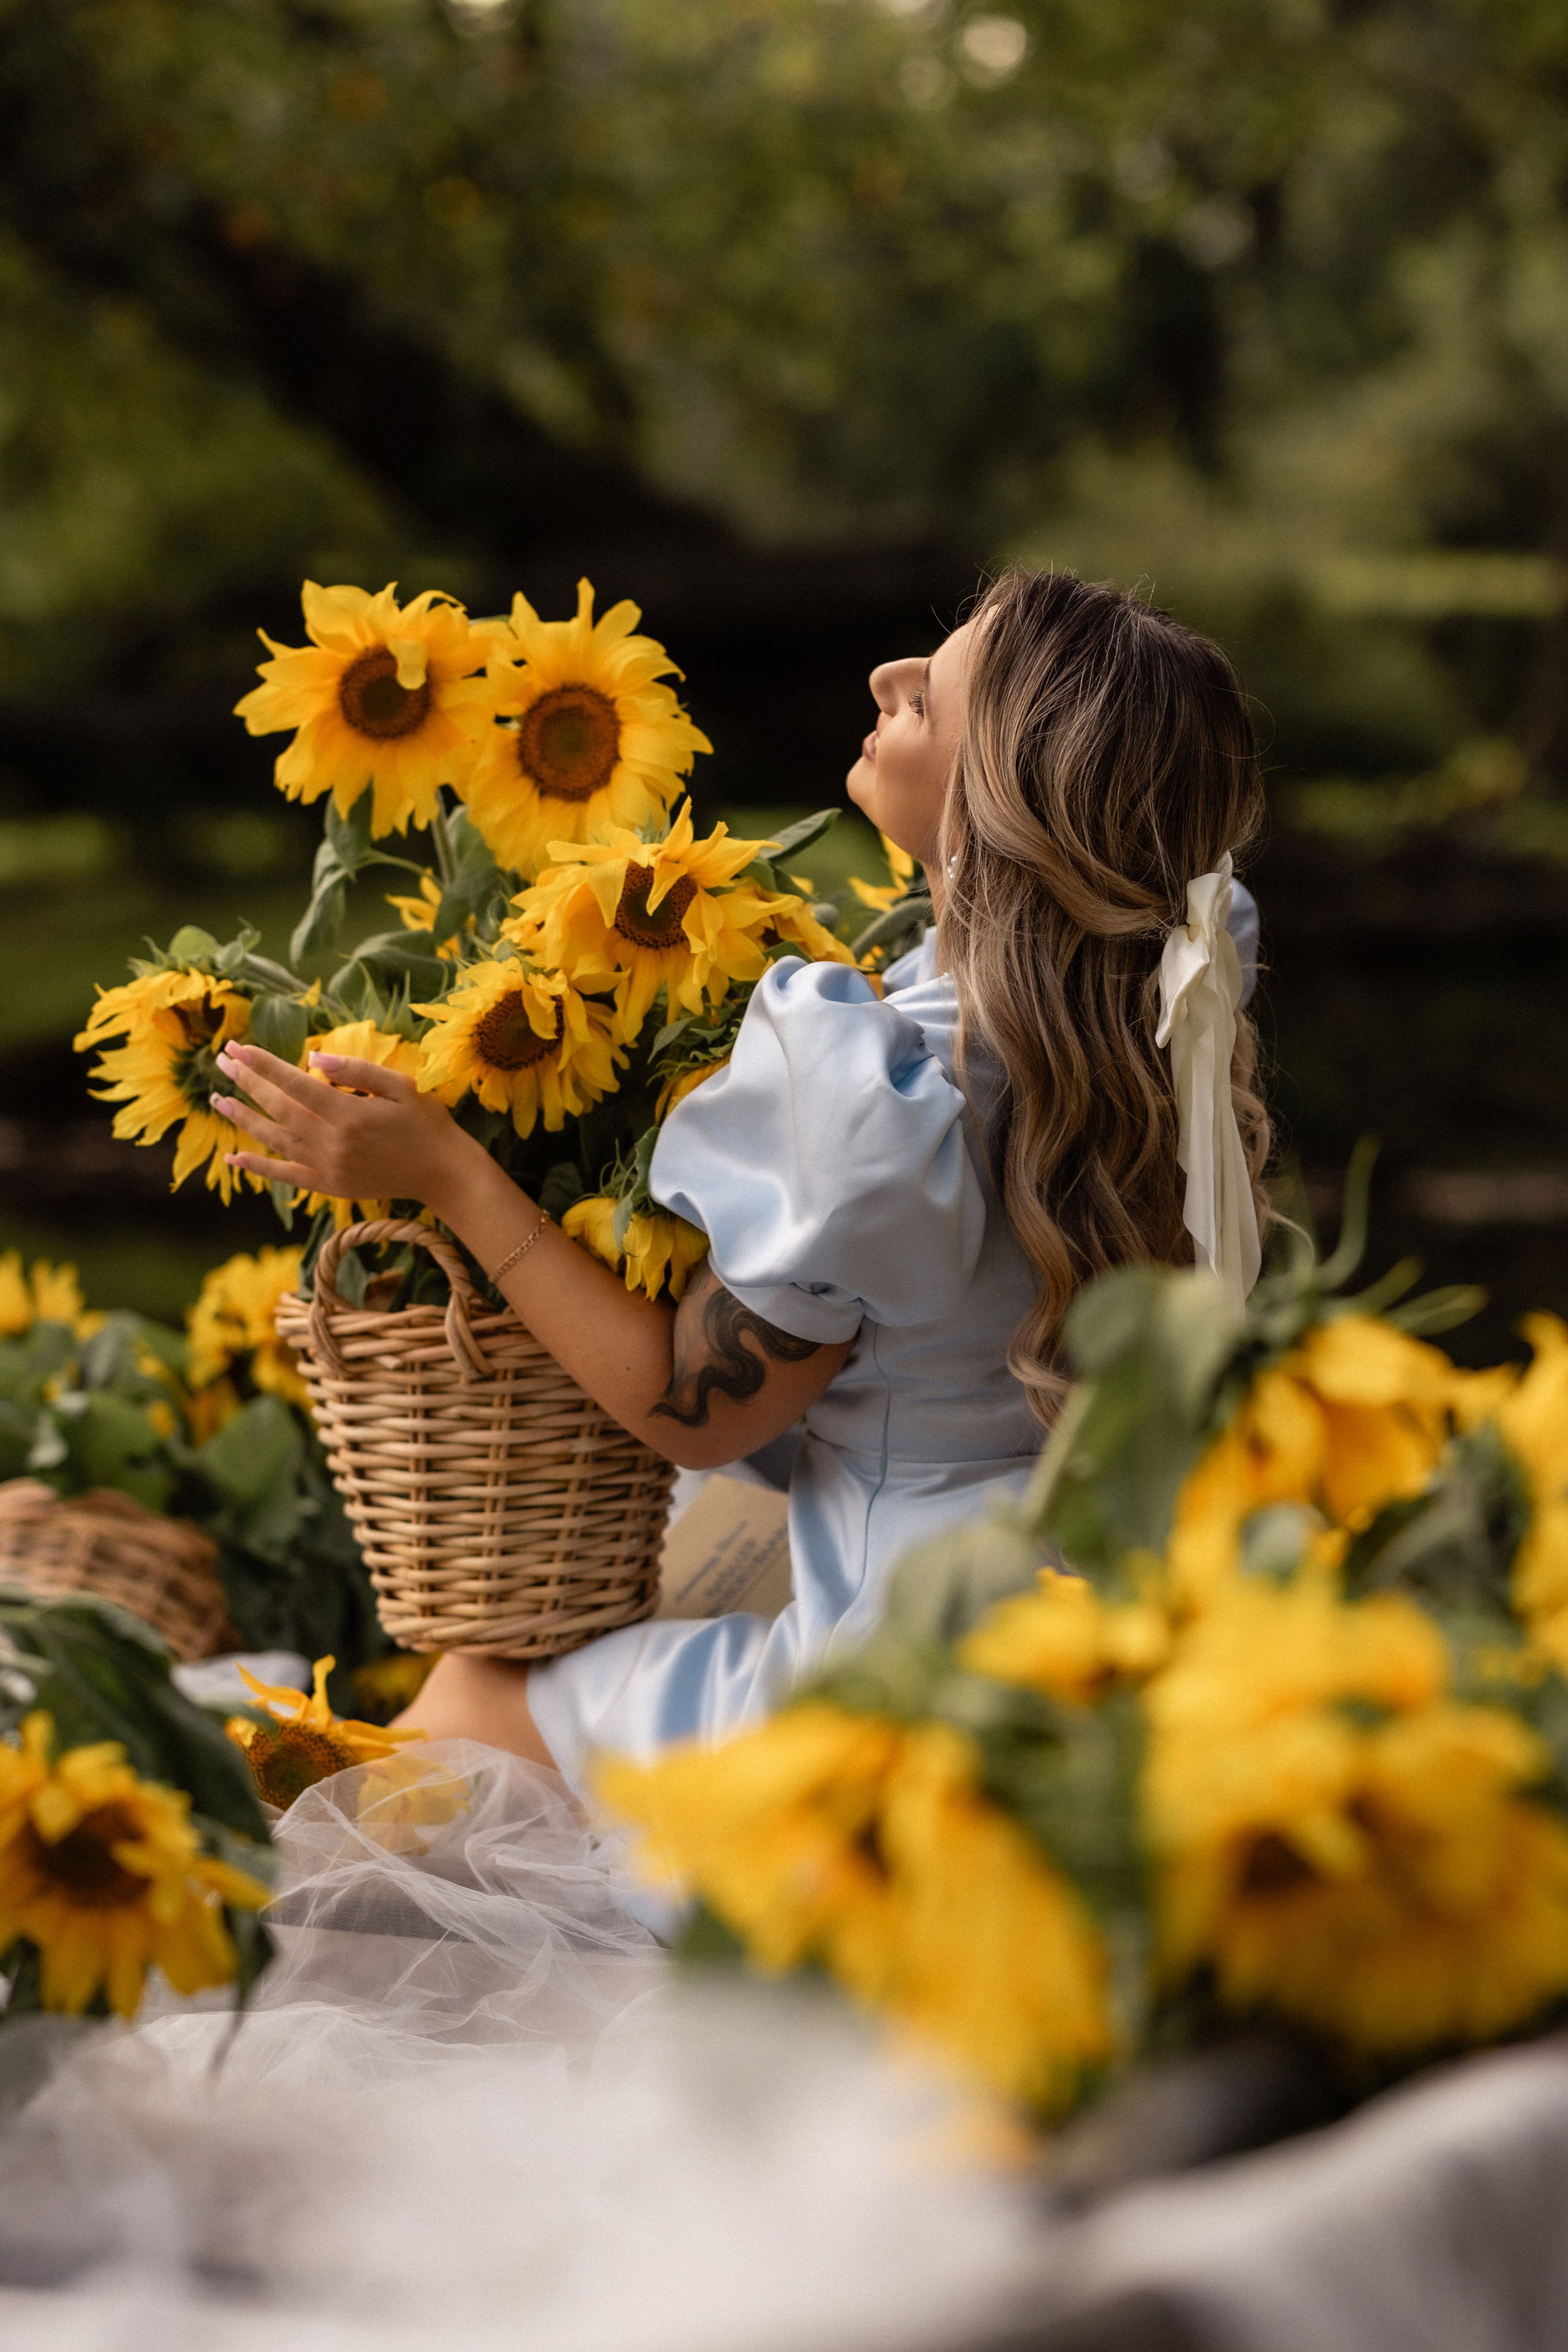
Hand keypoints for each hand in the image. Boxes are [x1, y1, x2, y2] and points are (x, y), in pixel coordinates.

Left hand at [212, 1042, 479, 1213]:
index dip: (264, 1065)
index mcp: (349, 1114)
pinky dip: (259, 1168)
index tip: (238, 1048)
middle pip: (278, 1109)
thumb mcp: (400, 1087)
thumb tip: (313, 1059)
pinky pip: (287, 1176)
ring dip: (244, 1119)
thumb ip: (357, 1071)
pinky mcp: (330, 1186)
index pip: (295, 1084)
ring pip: (275, 1140)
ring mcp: (329, 1168)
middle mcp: (333, 1143)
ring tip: (219, 1099)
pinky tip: (234, 1158)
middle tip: (221, 1060)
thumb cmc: (427, 1123)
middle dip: (247, 1082)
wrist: (444, 1174)